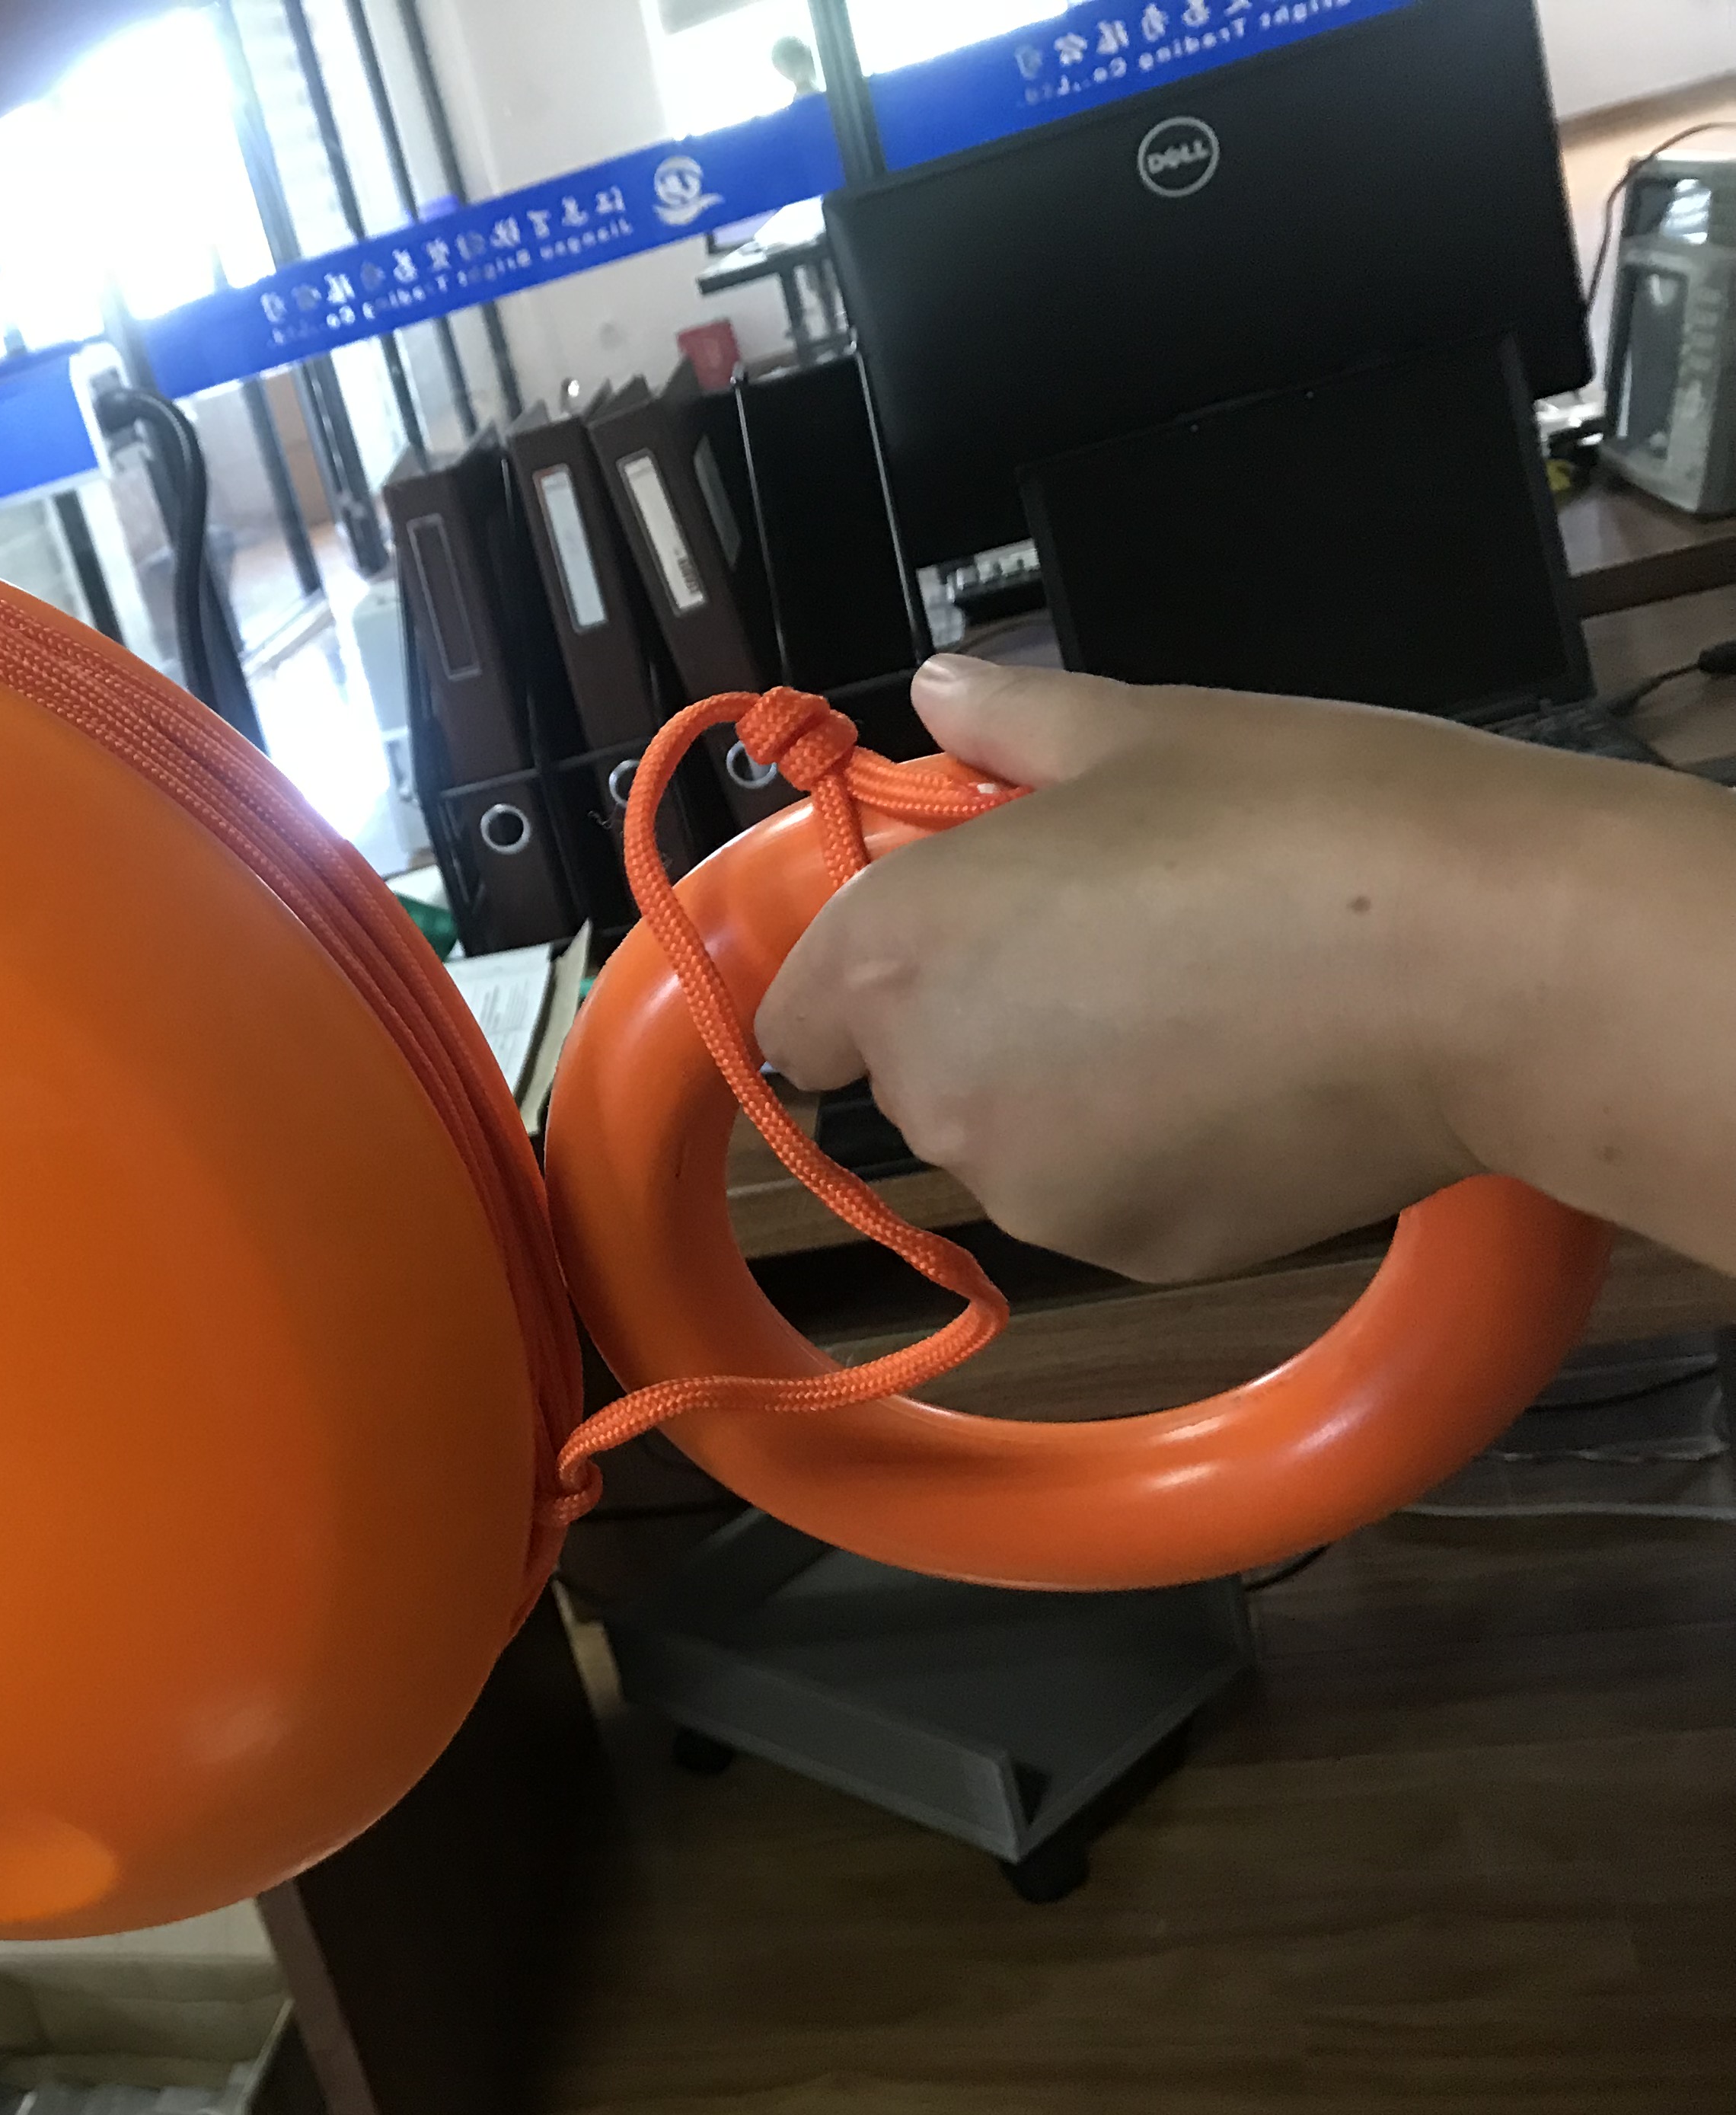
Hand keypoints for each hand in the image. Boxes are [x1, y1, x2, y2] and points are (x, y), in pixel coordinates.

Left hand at [753, 657, 1634, 1282]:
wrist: (1481, 964)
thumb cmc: (1297, 821)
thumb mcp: (1140, 730)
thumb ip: (1010, 725)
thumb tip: (938, 695)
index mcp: (897, 954)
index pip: (798, 1013)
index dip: (866, 978)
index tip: (954, 937)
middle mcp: (935, 1091)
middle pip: (912, 1076)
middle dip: (985, 1021)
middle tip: (1119, 944)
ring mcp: (1031, 1190)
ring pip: (1013, 1145)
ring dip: (1072, 1093)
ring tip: (1207, 1004)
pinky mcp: (1132, 1254)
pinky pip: (1112, 1199)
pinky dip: (1160, 1155)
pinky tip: (1255, 1078)